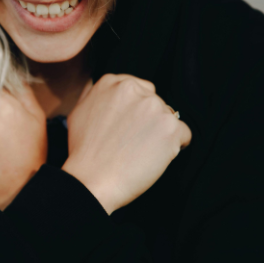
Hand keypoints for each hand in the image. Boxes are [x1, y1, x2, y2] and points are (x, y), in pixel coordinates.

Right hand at [63, 74, 191, 214]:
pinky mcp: (170, 127)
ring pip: (169, 118)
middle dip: (149, 120)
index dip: (137, 110)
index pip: (140, 89)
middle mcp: (135, 90)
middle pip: (155, 102)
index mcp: (113, 83)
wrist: (92, 179)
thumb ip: (98, 96)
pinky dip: (175, 146)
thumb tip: (110, 94)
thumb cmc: (83, 152)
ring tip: (142, 151)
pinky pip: (184, 134)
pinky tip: (157, 156)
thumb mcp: (79, 111)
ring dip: (160, 133)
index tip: (131, 126)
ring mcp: (154, 107)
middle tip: (134, 142)